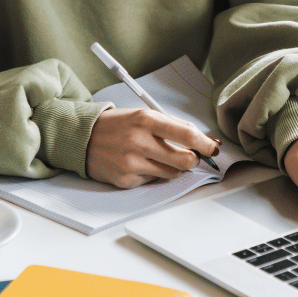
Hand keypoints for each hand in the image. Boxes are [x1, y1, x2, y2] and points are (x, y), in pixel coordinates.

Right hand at [86, 108, 220, 188]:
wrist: (83, 138)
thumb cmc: (119, 125)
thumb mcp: (144, 115)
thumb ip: (173, 126)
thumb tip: (204, 139)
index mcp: (146, 119)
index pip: (186, 134)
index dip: (205, 144)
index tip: (214, 148)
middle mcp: (138, 141)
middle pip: (185, 159)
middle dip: (193, 159)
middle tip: (191, 156)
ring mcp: (131, 162)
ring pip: (172, 173)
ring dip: (172, 166)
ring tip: (157, 156)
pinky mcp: (125, 179)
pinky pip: (153, 180)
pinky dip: (153, 173)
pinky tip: (139, 163)